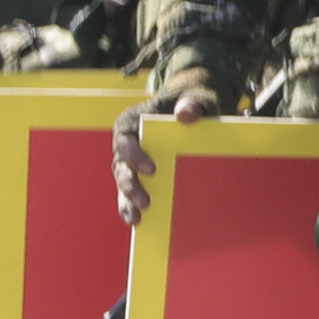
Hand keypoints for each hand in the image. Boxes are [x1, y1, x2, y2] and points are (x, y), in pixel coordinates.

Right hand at [111, 73, 221, 226]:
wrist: (194, 106)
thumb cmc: (192, 100)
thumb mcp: (196, 97)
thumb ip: (191, 103)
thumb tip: (186, 114)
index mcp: (131, 121)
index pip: (125, 139)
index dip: (134, 156)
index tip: (152, 169)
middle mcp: (126, 143)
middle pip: (121, 167)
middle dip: (130, 185)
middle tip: (146, 201)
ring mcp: (131, 161)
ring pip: (123, 183)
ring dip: (128, 201)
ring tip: (138, 217)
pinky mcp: (140, 174)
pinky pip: (132, 192)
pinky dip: (133, 206)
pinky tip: (140, 221)